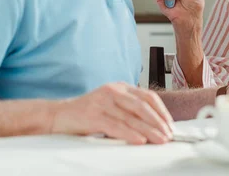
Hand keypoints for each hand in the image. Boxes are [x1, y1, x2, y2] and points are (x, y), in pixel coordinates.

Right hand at [51, 83, 173, 144]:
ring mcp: (103, 102)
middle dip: (158, 122)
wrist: (58, 115)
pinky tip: (139, 140)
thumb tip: (153, 124)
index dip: (161, 111)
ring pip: (132, 118)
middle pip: (142, 106)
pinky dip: (130, 134)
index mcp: (120, 87)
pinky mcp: (93, 115)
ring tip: (159, 140)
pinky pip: (116, 126)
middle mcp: (113, 91)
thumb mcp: (111, 105)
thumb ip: (129, 109)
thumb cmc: (87, 113)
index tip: (170, 124)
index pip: (147, 96)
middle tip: (168, 134)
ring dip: (148, 131)